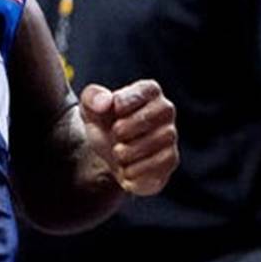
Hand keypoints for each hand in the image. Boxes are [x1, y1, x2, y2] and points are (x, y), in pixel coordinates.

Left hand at [80, 80, 177, 194]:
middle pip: (151, 117)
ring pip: (156, 142)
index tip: (113, 111)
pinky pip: (158, 165)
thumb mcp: (90, 108)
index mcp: (148, 91)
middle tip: (114, 134)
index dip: (125, 102)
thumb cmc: (104, 124)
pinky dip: (136, 170)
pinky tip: (126, 168)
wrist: (108, 153)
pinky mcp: (170, 159)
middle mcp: (164, 110)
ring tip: (117, 152)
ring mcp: (170, 135)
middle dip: (125, 129)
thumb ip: (92, 98)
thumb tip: (105, 101)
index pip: (144, 91)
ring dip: (129, 151)